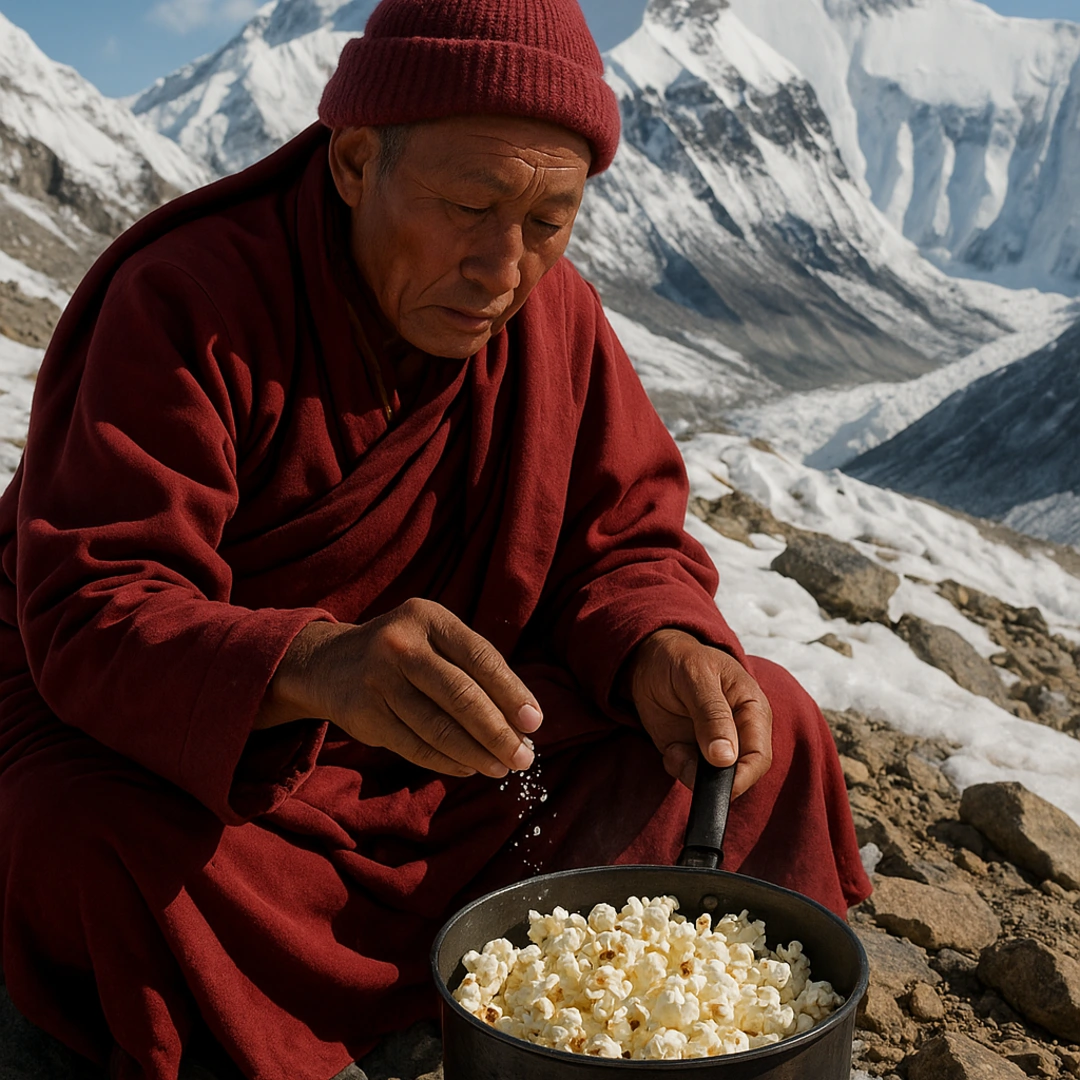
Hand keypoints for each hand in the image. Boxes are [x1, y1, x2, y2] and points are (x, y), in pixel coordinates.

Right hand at [256, 599, 542, 777]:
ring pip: (438, 727)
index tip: (534, 722)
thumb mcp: (434, 638)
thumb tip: (524, 719)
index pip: (480, 657)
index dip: (511, 692)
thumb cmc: (404, 652)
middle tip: (523, 757)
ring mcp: (379, 680)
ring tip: (501, 768)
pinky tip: (469, 767)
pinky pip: (415, 746)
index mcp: (428, 618)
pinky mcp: (365, 714)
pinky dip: (447, 762)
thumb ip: (474, 667)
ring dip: (476, 753)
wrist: (329, 663)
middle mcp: (401, 645)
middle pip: (460, 694)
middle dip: (497, 731)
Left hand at [628, 629, 771, 797]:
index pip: (759, 756)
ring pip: (711, 780)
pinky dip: (677, 768)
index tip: (721, 787)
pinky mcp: (692, 752)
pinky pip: (689, 775)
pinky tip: (670, 749)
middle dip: (712, 779)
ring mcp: (714, 745)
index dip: (743, 777)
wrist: (652, 659)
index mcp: (752, 710)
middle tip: (682, 759)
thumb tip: (726, 758)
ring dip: (689, 773)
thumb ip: (712, 715)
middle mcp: (738, 733)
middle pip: (739, 774)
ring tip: (673, 749)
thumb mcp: (696, 677)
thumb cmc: (682, 659)